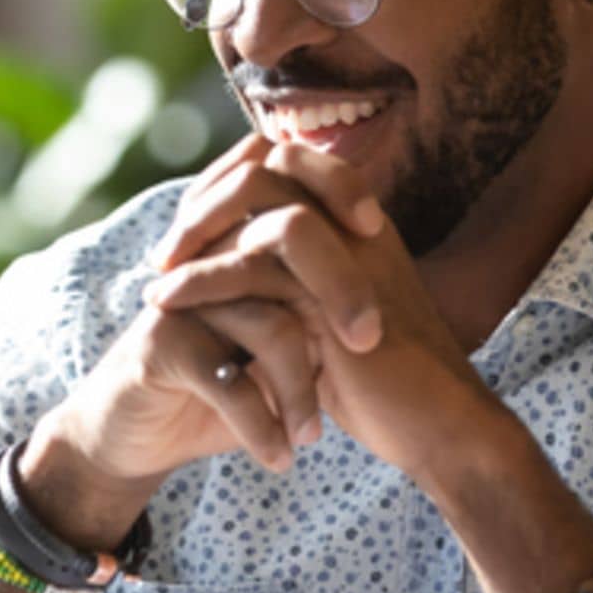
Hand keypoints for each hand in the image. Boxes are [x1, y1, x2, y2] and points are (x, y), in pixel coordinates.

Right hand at [22, 137, 388, 541]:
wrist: (138, 434)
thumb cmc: (220, 385)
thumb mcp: (273, 345)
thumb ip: (315, 308)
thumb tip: (397, 292)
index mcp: (237, 241)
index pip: (289, 177)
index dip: (338, 186)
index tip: (379, 232)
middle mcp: (208, 257)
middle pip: (286, 237)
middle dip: (340, 290)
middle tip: (368, 343)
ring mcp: (183, 298)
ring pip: (269, 323)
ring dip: (301, 388)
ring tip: (313, 437)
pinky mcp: (160, 345)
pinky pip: (229, 380)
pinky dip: (262, 426)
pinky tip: (279, 458)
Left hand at [143, 138, 502, 480]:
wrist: (436, 428)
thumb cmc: (383, 385)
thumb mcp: (328, 321)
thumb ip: (294, 284)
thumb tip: (234, 266)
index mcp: (358, 223)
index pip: (286, 163)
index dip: (229, 185)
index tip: (188, 230)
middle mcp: (356, 224)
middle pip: (268, 165)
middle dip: (206, 200)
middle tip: (166, 249)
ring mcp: (349, 252)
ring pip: (257, 204)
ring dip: (195, 233)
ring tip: (156, 274)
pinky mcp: (335, 294)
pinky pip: (253, 264)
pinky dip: (200, 279)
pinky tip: (165, 301)